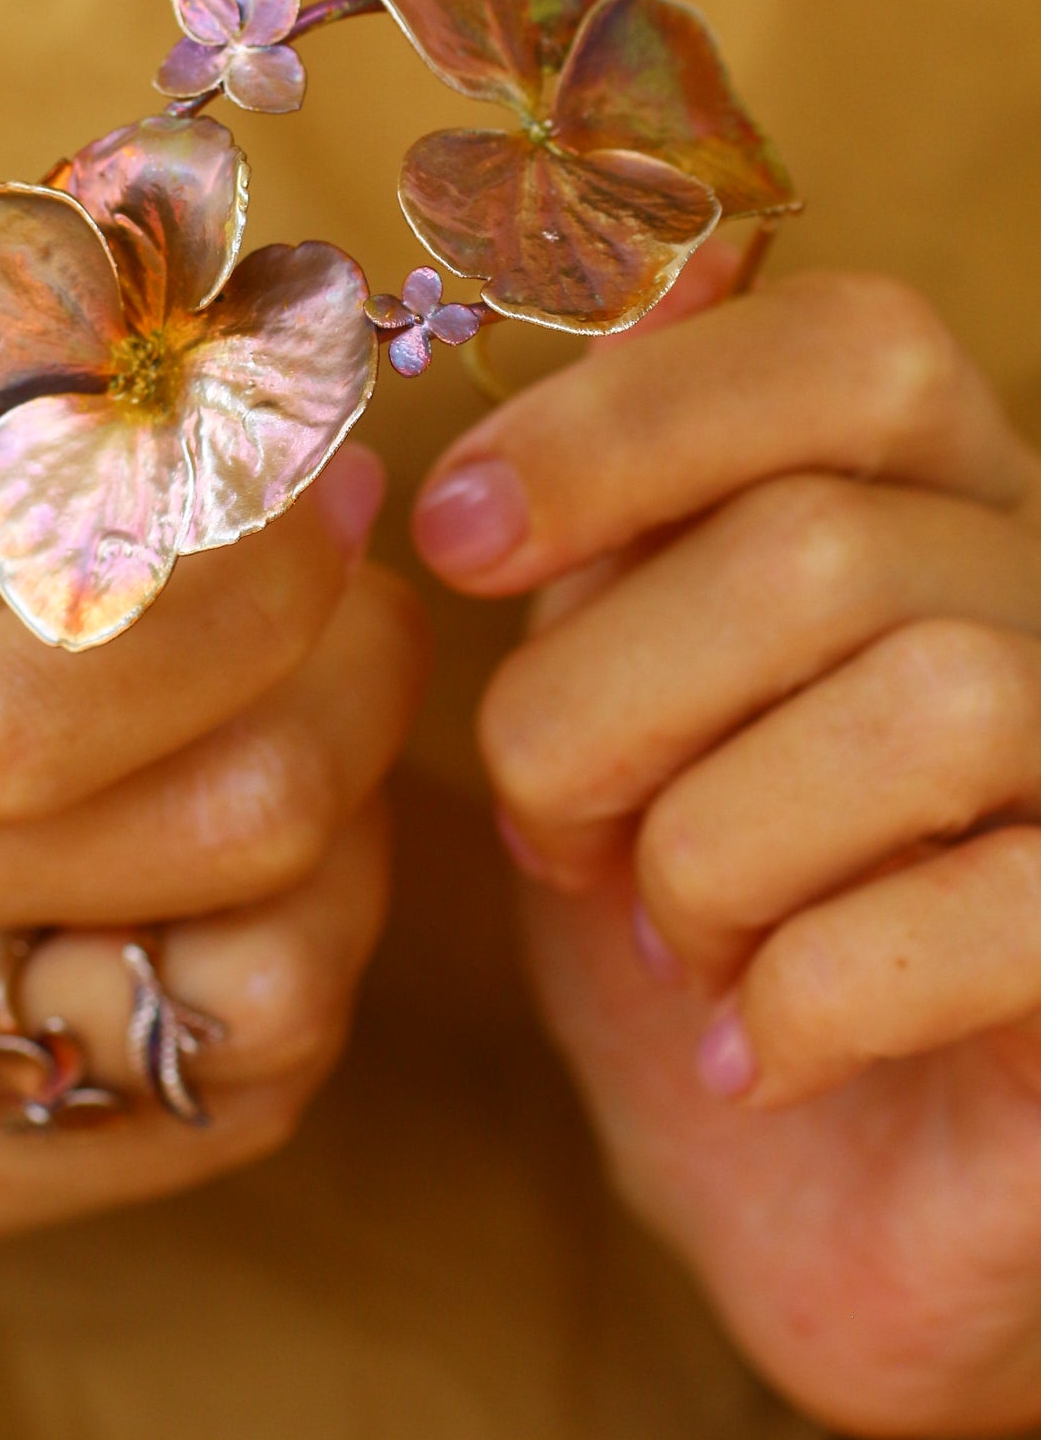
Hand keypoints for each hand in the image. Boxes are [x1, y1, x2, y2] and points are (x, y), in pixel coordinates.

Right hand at [0, 359, 425, 1236]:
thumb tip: (191, 388)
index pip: (47, 698)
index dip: (244, 598)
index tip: (326, 505)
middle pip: (217, 830)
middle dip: (350, 678)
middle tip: (350, 599)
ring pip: (270, 985)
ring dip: (350, 829)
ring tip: (300, 734)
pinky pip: (239, 1098)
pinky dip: (301, 959)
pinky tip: (246, 866)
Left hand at [413, 266, 1040, 1438]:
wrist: (809, 1182)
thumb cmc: (704, 897)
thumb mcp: (627, 678)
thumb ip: (645, 499)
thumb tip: (689, 257)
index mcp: (938, 492)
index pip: (846, 346)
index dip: (628, 423)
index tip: (453, 532)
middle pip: (820, 544)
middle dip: (609, 701)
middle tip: (551, 824)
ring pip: (929, 705)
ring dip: (715, 856)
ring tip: (671, 942)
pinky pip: (1002, 911)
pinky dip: (811, 997)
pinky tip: (748, 1049)